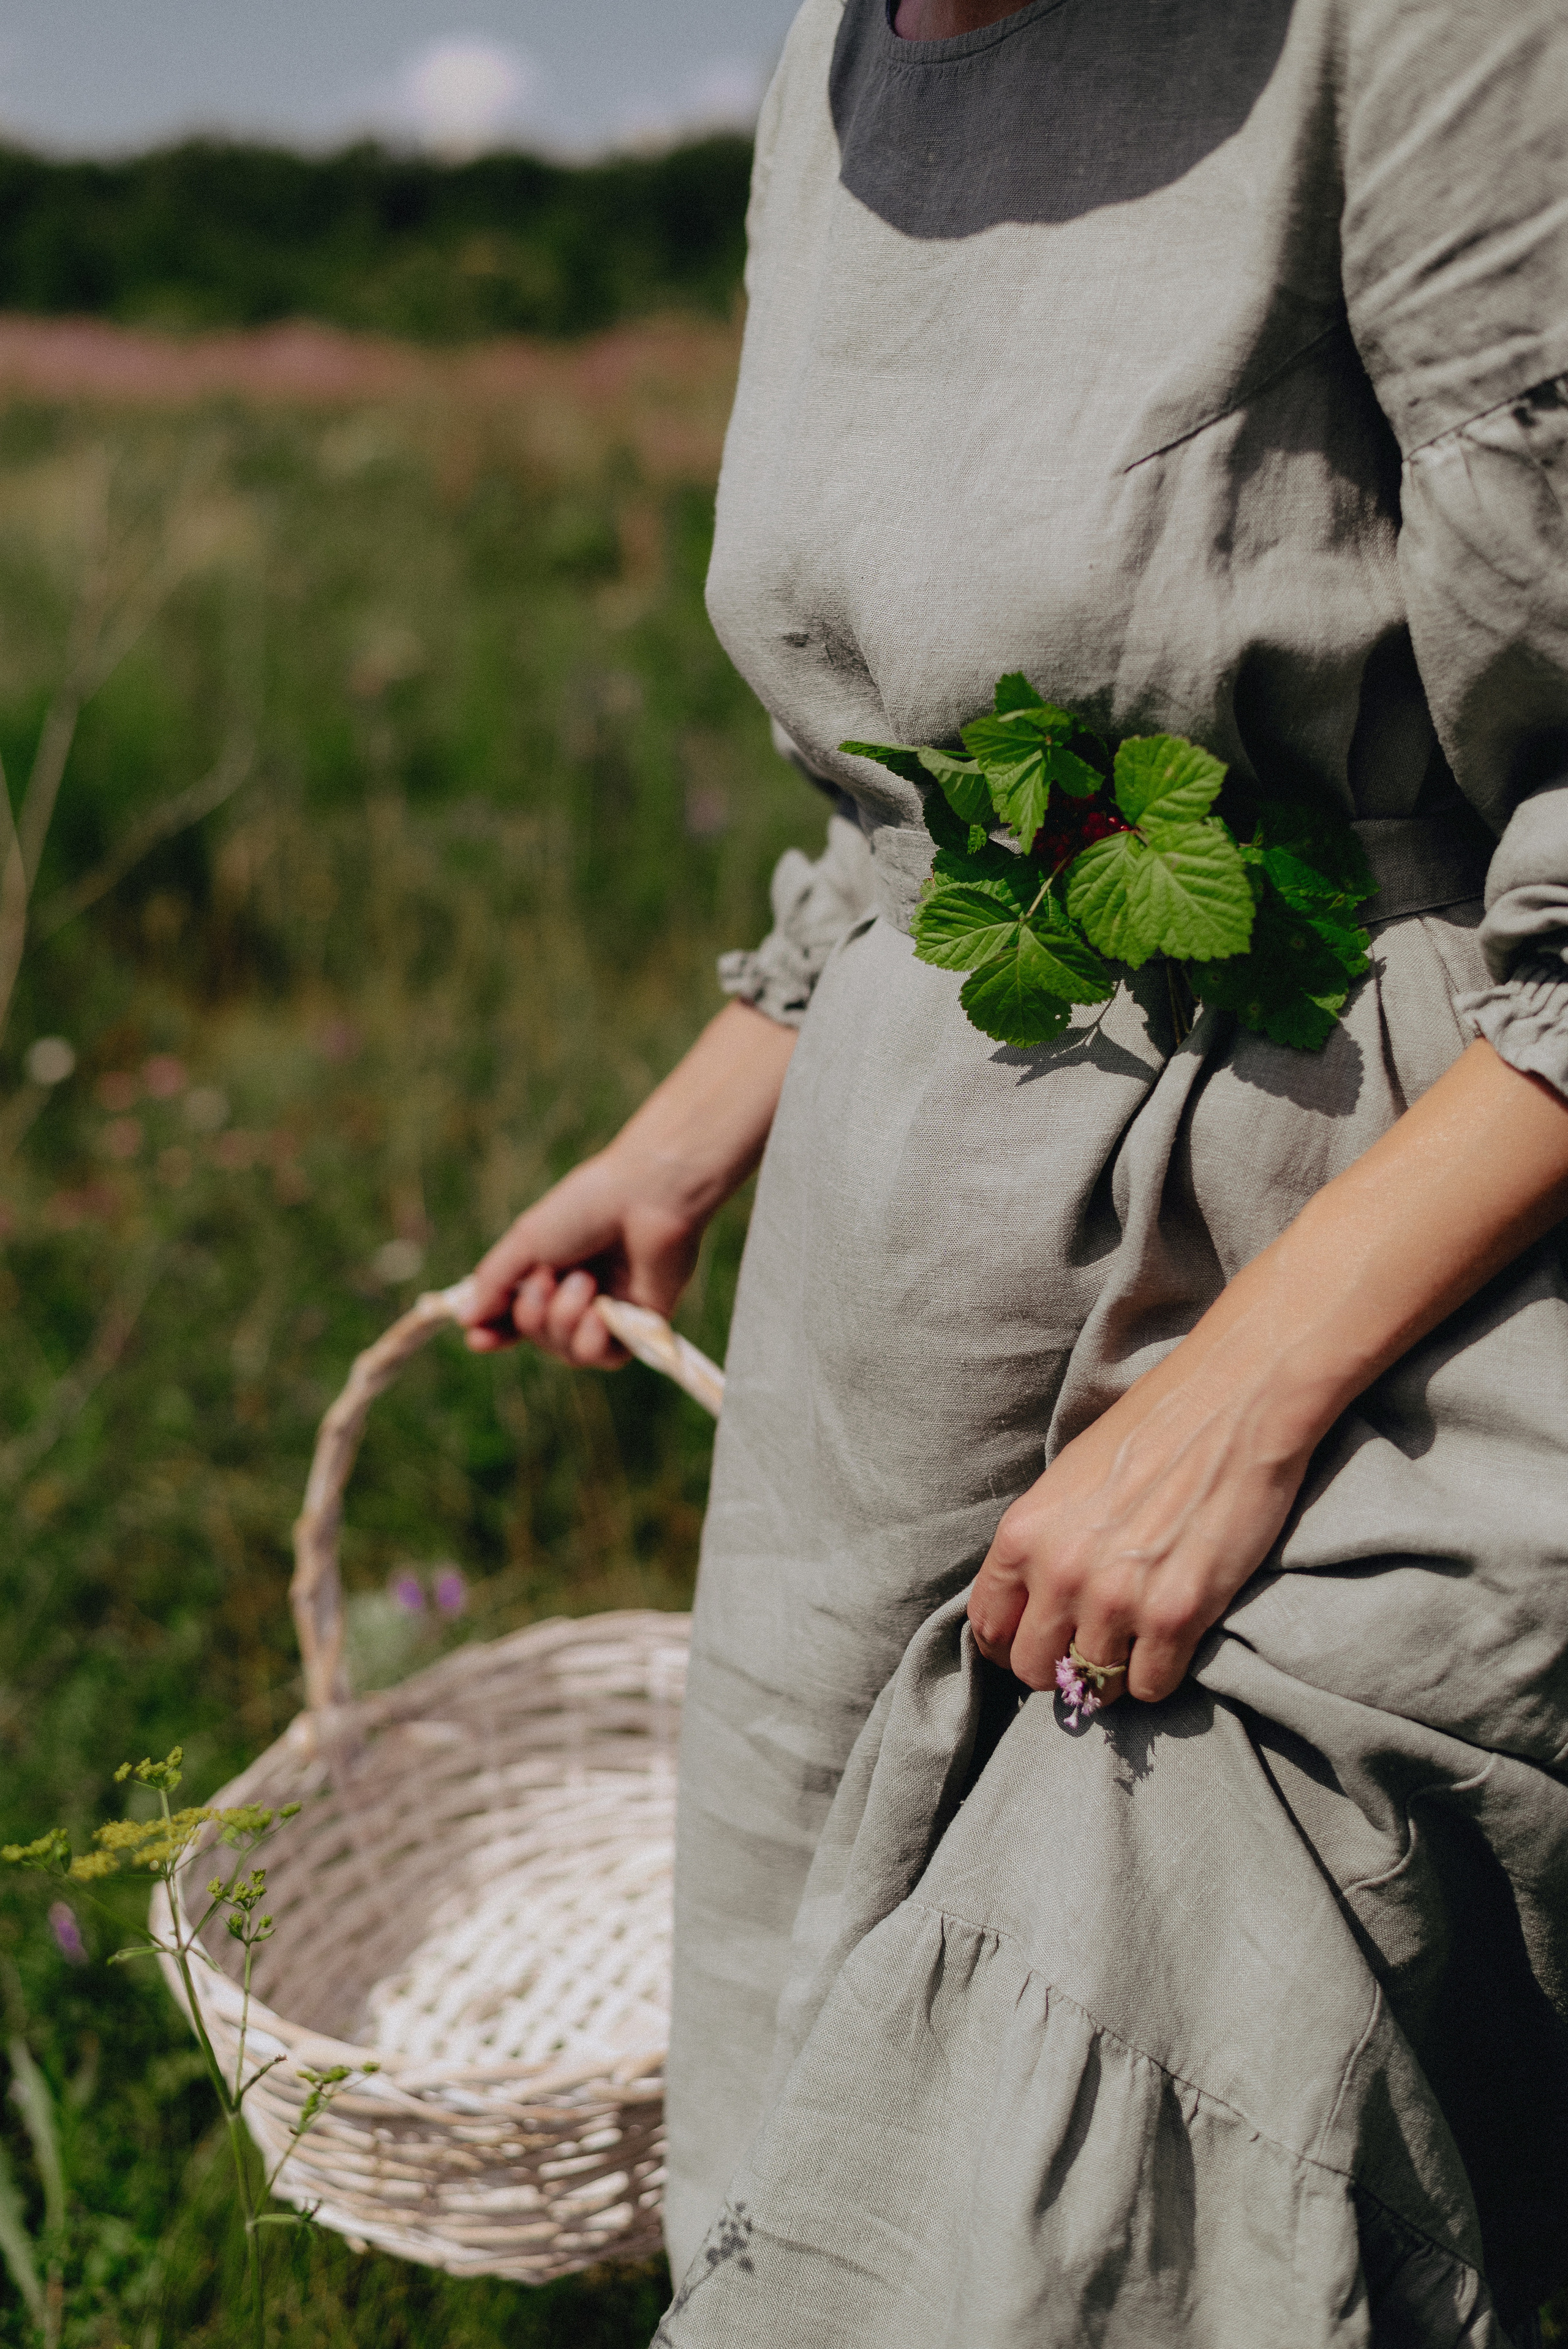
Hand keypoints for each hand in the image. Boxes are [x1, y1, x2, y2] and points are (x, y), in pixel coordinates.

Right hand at [456, 1000, 796, 1367]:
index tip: (478, 1340)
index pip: (516, 1314)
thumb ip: (495, 1281)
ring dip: (565, 1322)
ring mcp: (610, 1310)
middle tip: (547, 1279)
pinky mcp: (641, 1324)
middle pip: (539, 1337)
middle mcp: (580, 1292)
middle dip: (533, 1317)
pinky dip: (594, 1341)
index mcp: (551, 1267)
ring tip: (584, 1283)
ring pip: (570, 1353)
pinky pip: (606, 1358)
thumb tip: (465, 1318)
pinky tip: (599, 1315)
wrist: (647, 1197)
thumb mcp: (527, 1240)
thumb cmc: (586, 1208)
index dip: (496, 1332)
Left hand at [968, 1348, 1318, 1703]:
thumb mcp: (1067, 1479)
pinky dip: (1160, 1674)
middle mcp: (1060, 1573)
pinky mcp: (1176, 1615)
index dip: (1009, 1645)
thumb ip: (1043, 1543)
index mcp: (1022, 1534)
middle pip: (1032, 1670)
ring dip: (1113, 1671)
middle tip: (1089, 1648)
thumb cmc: (1152, 1430)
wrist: (1232, 1402)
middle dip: (1058, 1667)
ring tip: (1136, 1639)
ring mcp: (1116, 1599)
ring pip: (1094, 1685)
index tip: (1035, 1644)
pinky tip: (1172, 1639)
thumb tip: (1034, 1602)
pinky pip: (1151, 1687)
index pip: (988, 1627)